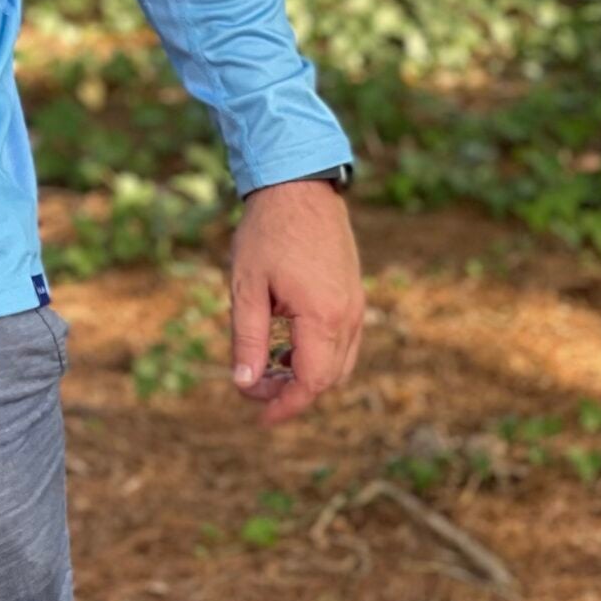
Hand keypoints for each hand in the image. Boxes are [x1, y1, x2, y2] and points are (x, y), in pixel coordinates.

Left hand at [227, 180, 363, 425]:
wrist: (298, 183)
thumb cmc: (267, 232)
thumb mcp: (247, 287)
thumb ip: (247, 340)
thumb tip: (244, 385)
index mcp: (322, 317)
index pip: (310, 383)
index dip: (285, 407)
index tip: (260, 417)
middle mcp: (348, 315)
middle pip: (328, 379)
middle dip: (293, 393)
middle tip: (255, 388)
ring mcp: (355, 304)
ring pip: (340, 363)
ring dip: (307, 375)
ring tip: (268, 367)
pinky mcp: (353, 293)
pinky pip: (343, 340)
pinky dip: (318, 354)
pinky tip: (287, 343)